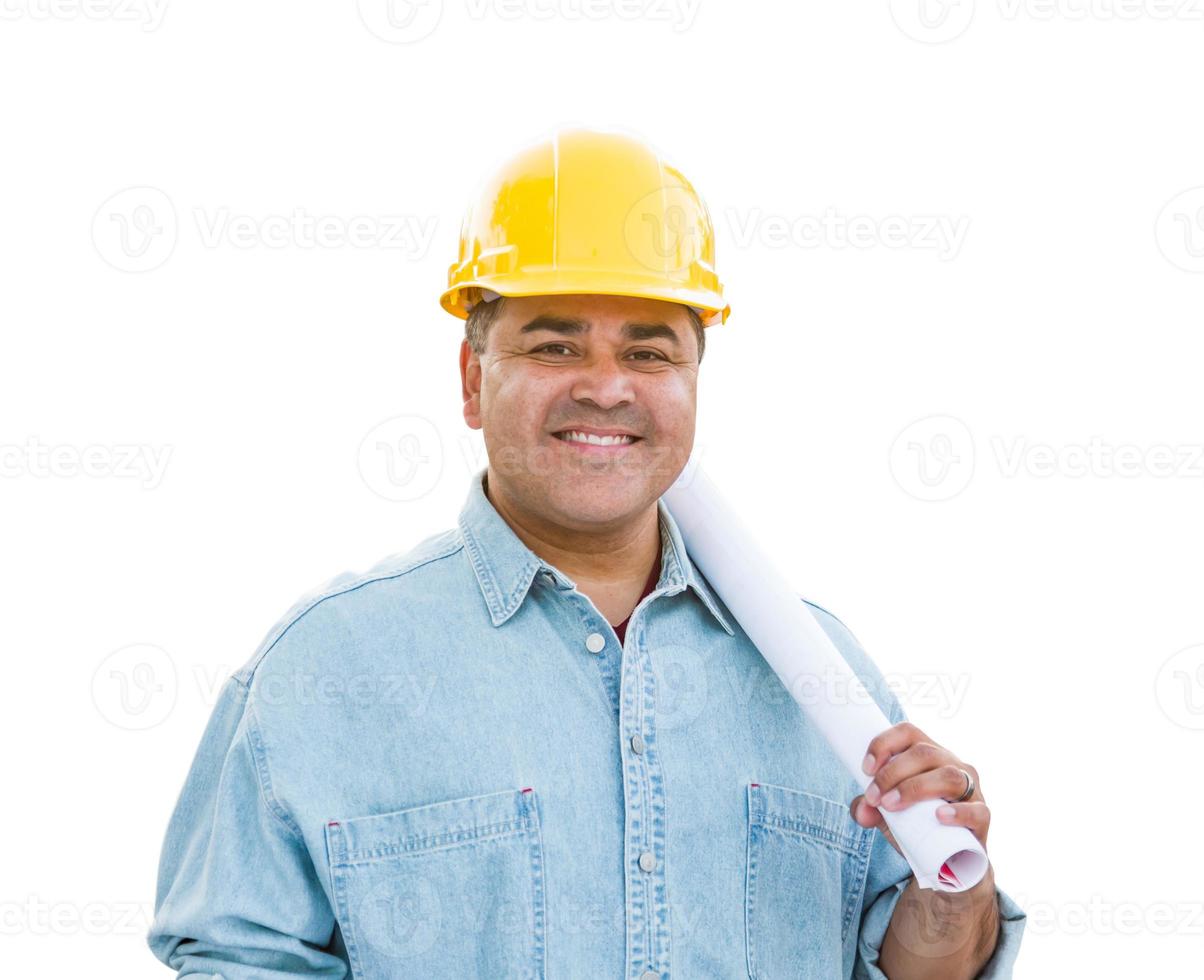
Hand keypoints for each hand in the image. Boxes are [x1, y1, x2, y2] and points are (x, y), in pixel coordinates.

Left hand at [849, 722, 989, 852]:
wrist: (946, 862)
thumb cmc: (916, 826)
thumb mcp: (887, 815)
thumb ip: (869, 808)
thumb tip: (862, 809)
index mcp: (928, 755)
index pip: (908, 732)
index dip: (884, 744)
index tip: (865, 769)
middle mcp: (952, 764)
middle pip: (924, 752)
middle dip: (892, 773)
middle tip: (874, 798)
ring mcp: (971, 789)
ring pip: (949, 775)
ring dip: (915, 788)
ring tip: (892, 805)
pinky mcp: (982, 816)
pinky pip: (976, 810)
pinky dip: (957, 812)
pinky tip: (939, 817)